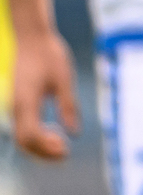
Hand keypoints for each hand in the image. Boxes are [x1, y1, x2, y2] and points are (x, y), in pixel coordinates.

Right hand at [13, 28, 76, 160]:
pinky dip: (37, 137)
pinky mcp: (19, 104)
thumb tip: (74, 132)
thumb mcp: (64, 79)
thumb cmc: (50, 55)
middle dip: (42, 153)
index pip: (30, 135)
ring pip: (21, 137)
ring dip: (39, 148)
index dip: (46, 148)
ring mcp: (16, 106)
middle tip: (65, 156)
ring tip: (62, 149)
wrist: (32, 39)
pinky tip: (55, 135)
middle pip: (23, 141)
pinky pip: (23, 128)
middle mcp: (16, 107)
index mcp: (25, 101)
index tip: (65, 149)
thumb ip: (68, 106)